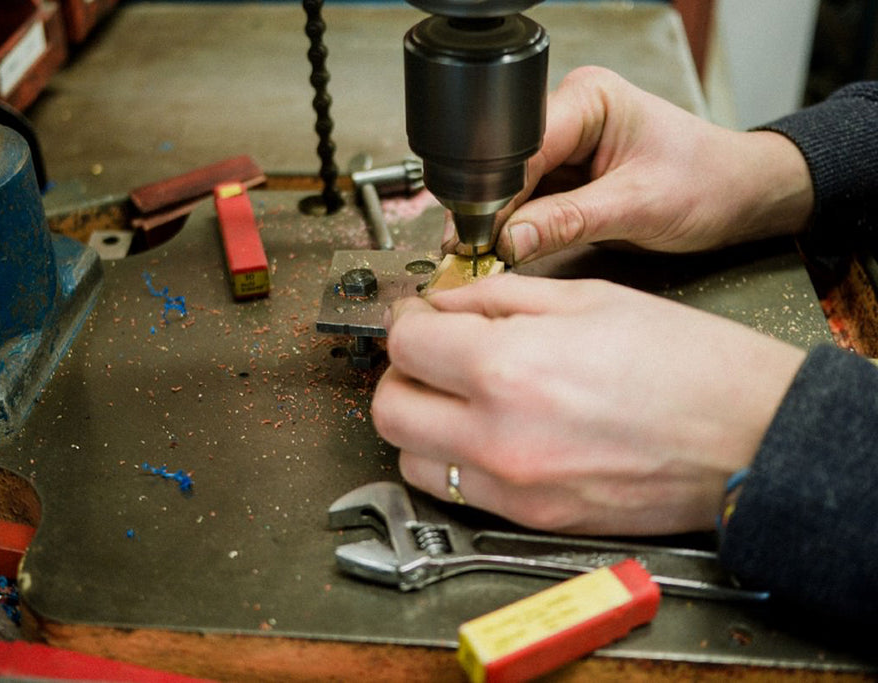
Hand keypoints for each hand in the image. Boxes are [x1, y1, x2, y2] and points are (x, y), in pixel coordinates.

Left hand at [372, 274, 805, 534]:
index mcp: (509, 367)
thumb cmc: (688, 363)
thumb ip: (498, 299)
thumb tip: (444, 302)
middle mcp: (498, 437)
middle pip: (388, 408)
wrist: (751, 438)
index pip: (406, 344)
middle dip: (402, 373)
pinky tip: (490, 430)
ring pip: (412, 458)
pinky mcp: (532, 518)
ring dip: (422, 421)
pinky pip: (458, 490)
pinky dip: (456, 459)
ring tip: (460, 395)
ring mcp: (513, 488)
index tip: (423, 316)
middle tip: (431, 354)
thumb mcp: (588, 299)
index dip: (409, 320)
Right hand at [441, 67, 813, 264]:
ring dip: (504, 223)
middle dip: (493, 211)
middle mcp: (570, 116)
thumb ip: (568, 222)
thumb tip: (509, 239)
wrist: (738, 197)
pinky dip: (520, 228)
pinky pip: (528, 203)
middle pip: (508, 166)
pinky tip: (513, 246)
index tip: (478, 234)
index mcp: (589, 99)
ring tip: (494, 252)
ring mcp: (565, 147)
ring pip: (512, 188)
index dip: (497, 193)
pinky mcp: (565, 176)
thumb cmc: (707, 183)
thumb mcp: (637, 206)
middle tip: (477, 250)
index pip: (523, 146)